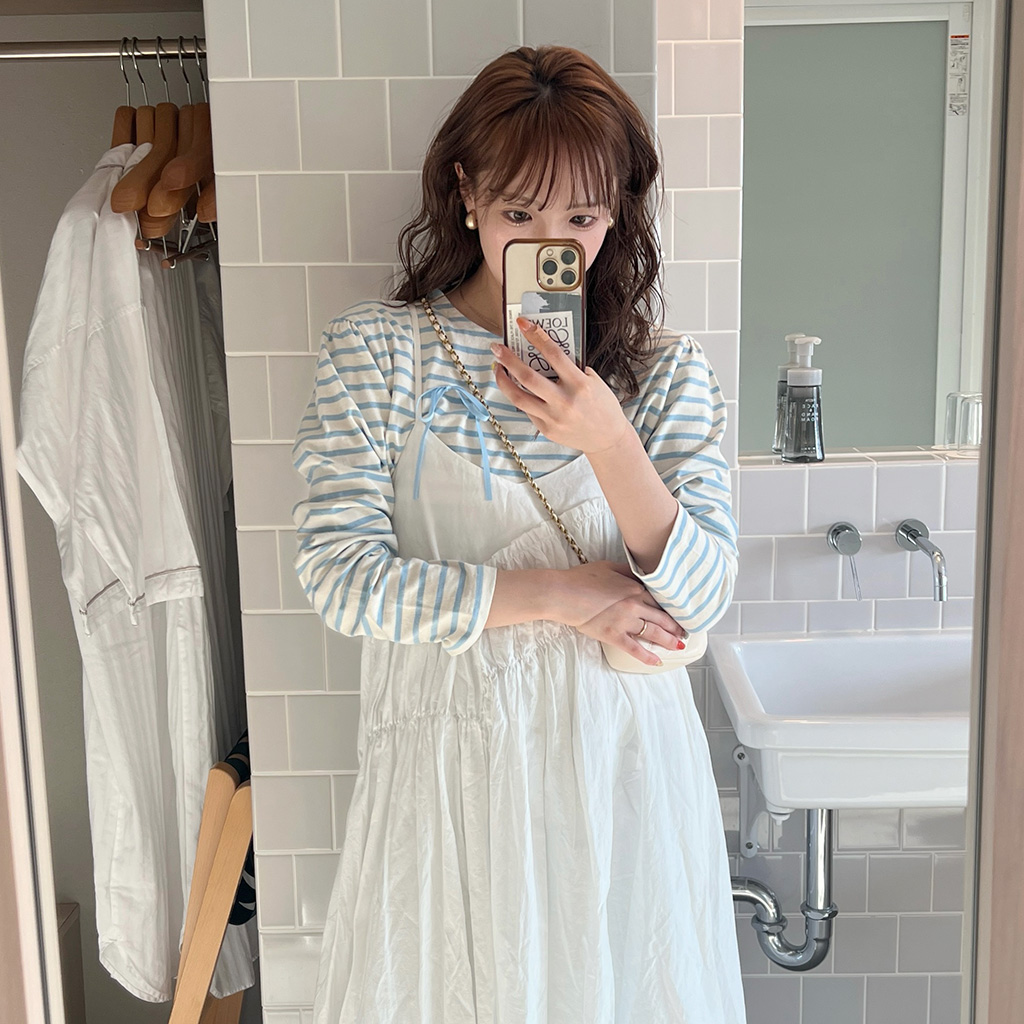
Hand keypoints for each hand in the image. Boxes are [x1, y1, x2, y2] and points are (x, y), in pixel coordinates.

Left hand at [491, 318, 630, 453]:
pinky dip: (519, 396)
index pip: (553, 354)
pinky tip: (515, 387)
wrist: (608, 438)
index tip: (523, 324)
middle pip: (527, 377)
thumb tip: (545, 353)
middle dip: (508, 359)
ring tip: (497, 368)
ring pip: (518, 397)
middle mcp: (564, 401)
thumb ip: (572, 369)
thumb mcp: (594, 381)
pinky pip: (527, 409)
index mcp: (580, 384)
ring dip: (503, 380)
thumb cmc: (602, 406)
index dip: (536, 336)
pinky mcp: (546, 429)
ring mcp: (553, 418)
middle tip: (496, 347)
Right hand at [552, 561, 687, 666]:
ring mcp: (624, 621)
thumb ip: (628, 571)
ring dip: (669, 640)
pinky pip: (634, 648)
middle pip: (661, 617)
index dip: (671, 608)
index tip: (679, 613)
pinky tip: (657, 661)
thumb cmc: (582, 578)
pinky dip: (647, 656)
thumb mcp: (609, 567)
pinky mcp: (613, 635)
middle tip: (685, 632)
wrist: (563, 594)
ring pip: (653, 633)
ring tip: (679, 646)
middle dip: (675, 626)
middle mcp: (634, 605)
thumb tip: (642, 575)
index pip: (659, 599)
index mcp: (634, 588)